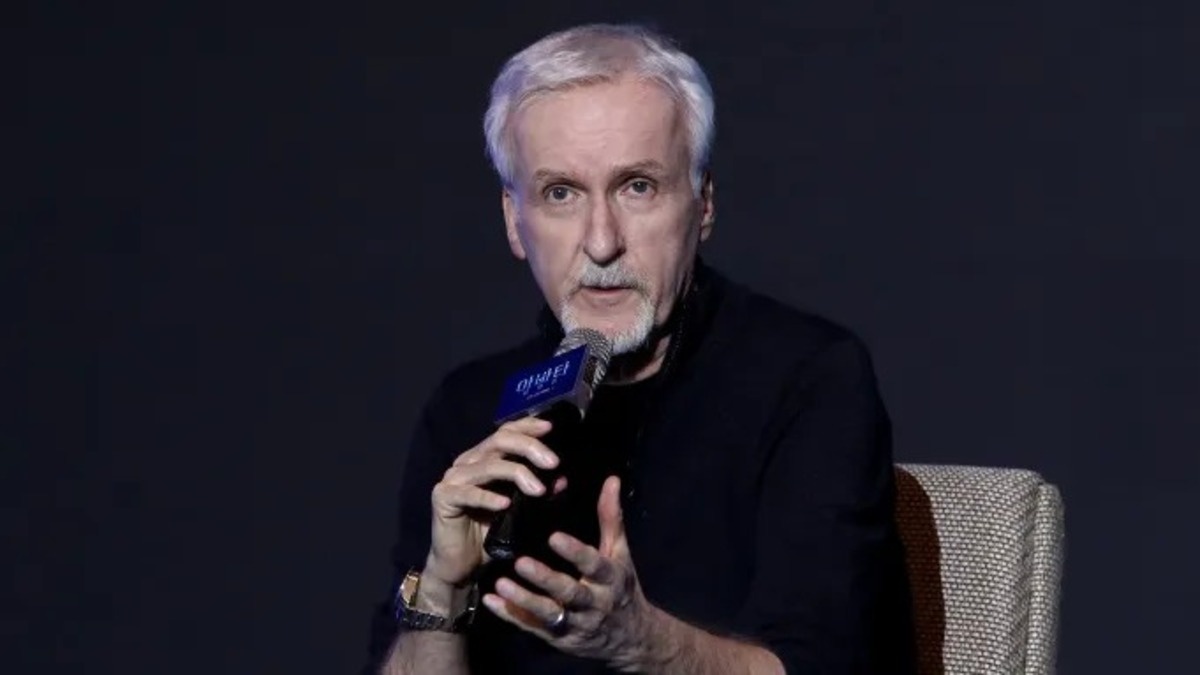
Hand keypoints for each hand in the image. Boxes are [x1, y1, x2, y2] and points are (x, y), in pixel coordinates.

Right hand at [424, 417, 562, 586]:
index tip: (551, 429)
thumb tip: (562, 479)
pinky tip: (505, 504)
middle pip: (500, 440)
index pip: (506, 432)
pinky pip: (469, 493)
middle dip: (529, 448)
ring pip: (489, 465)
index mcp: (483, 458)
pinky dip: (489, 497)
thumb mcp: (520, 512)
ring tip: (539, 491)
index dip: (527, 426)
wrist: (461, 565)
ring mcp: (453, 478)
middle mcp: (467, 462)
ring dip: (518, 474)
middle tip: (553, 463)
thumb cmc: (489, 534)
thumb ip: (536, 492)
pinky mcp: (443, 497)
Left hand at [482, 476, 658, 671]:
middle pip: (569, 593)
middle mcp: (593, 603)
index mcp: (609, 579)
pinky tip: (491, 601)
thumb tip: (611, 479)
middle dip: (545, 579)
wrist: (629, 639)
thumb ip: (611, 517)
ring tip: (501, 585)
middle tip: (521, 562)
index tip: (554, 537)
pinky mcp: (557, 638)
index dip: (575, 552)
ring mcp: (574, 624)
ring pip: (548, 615)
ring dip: (523, 600)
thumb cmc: (621, 586)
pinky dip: (512, 615)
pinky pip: (532, 628)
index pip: (593, 564)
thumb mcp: (620, 553)